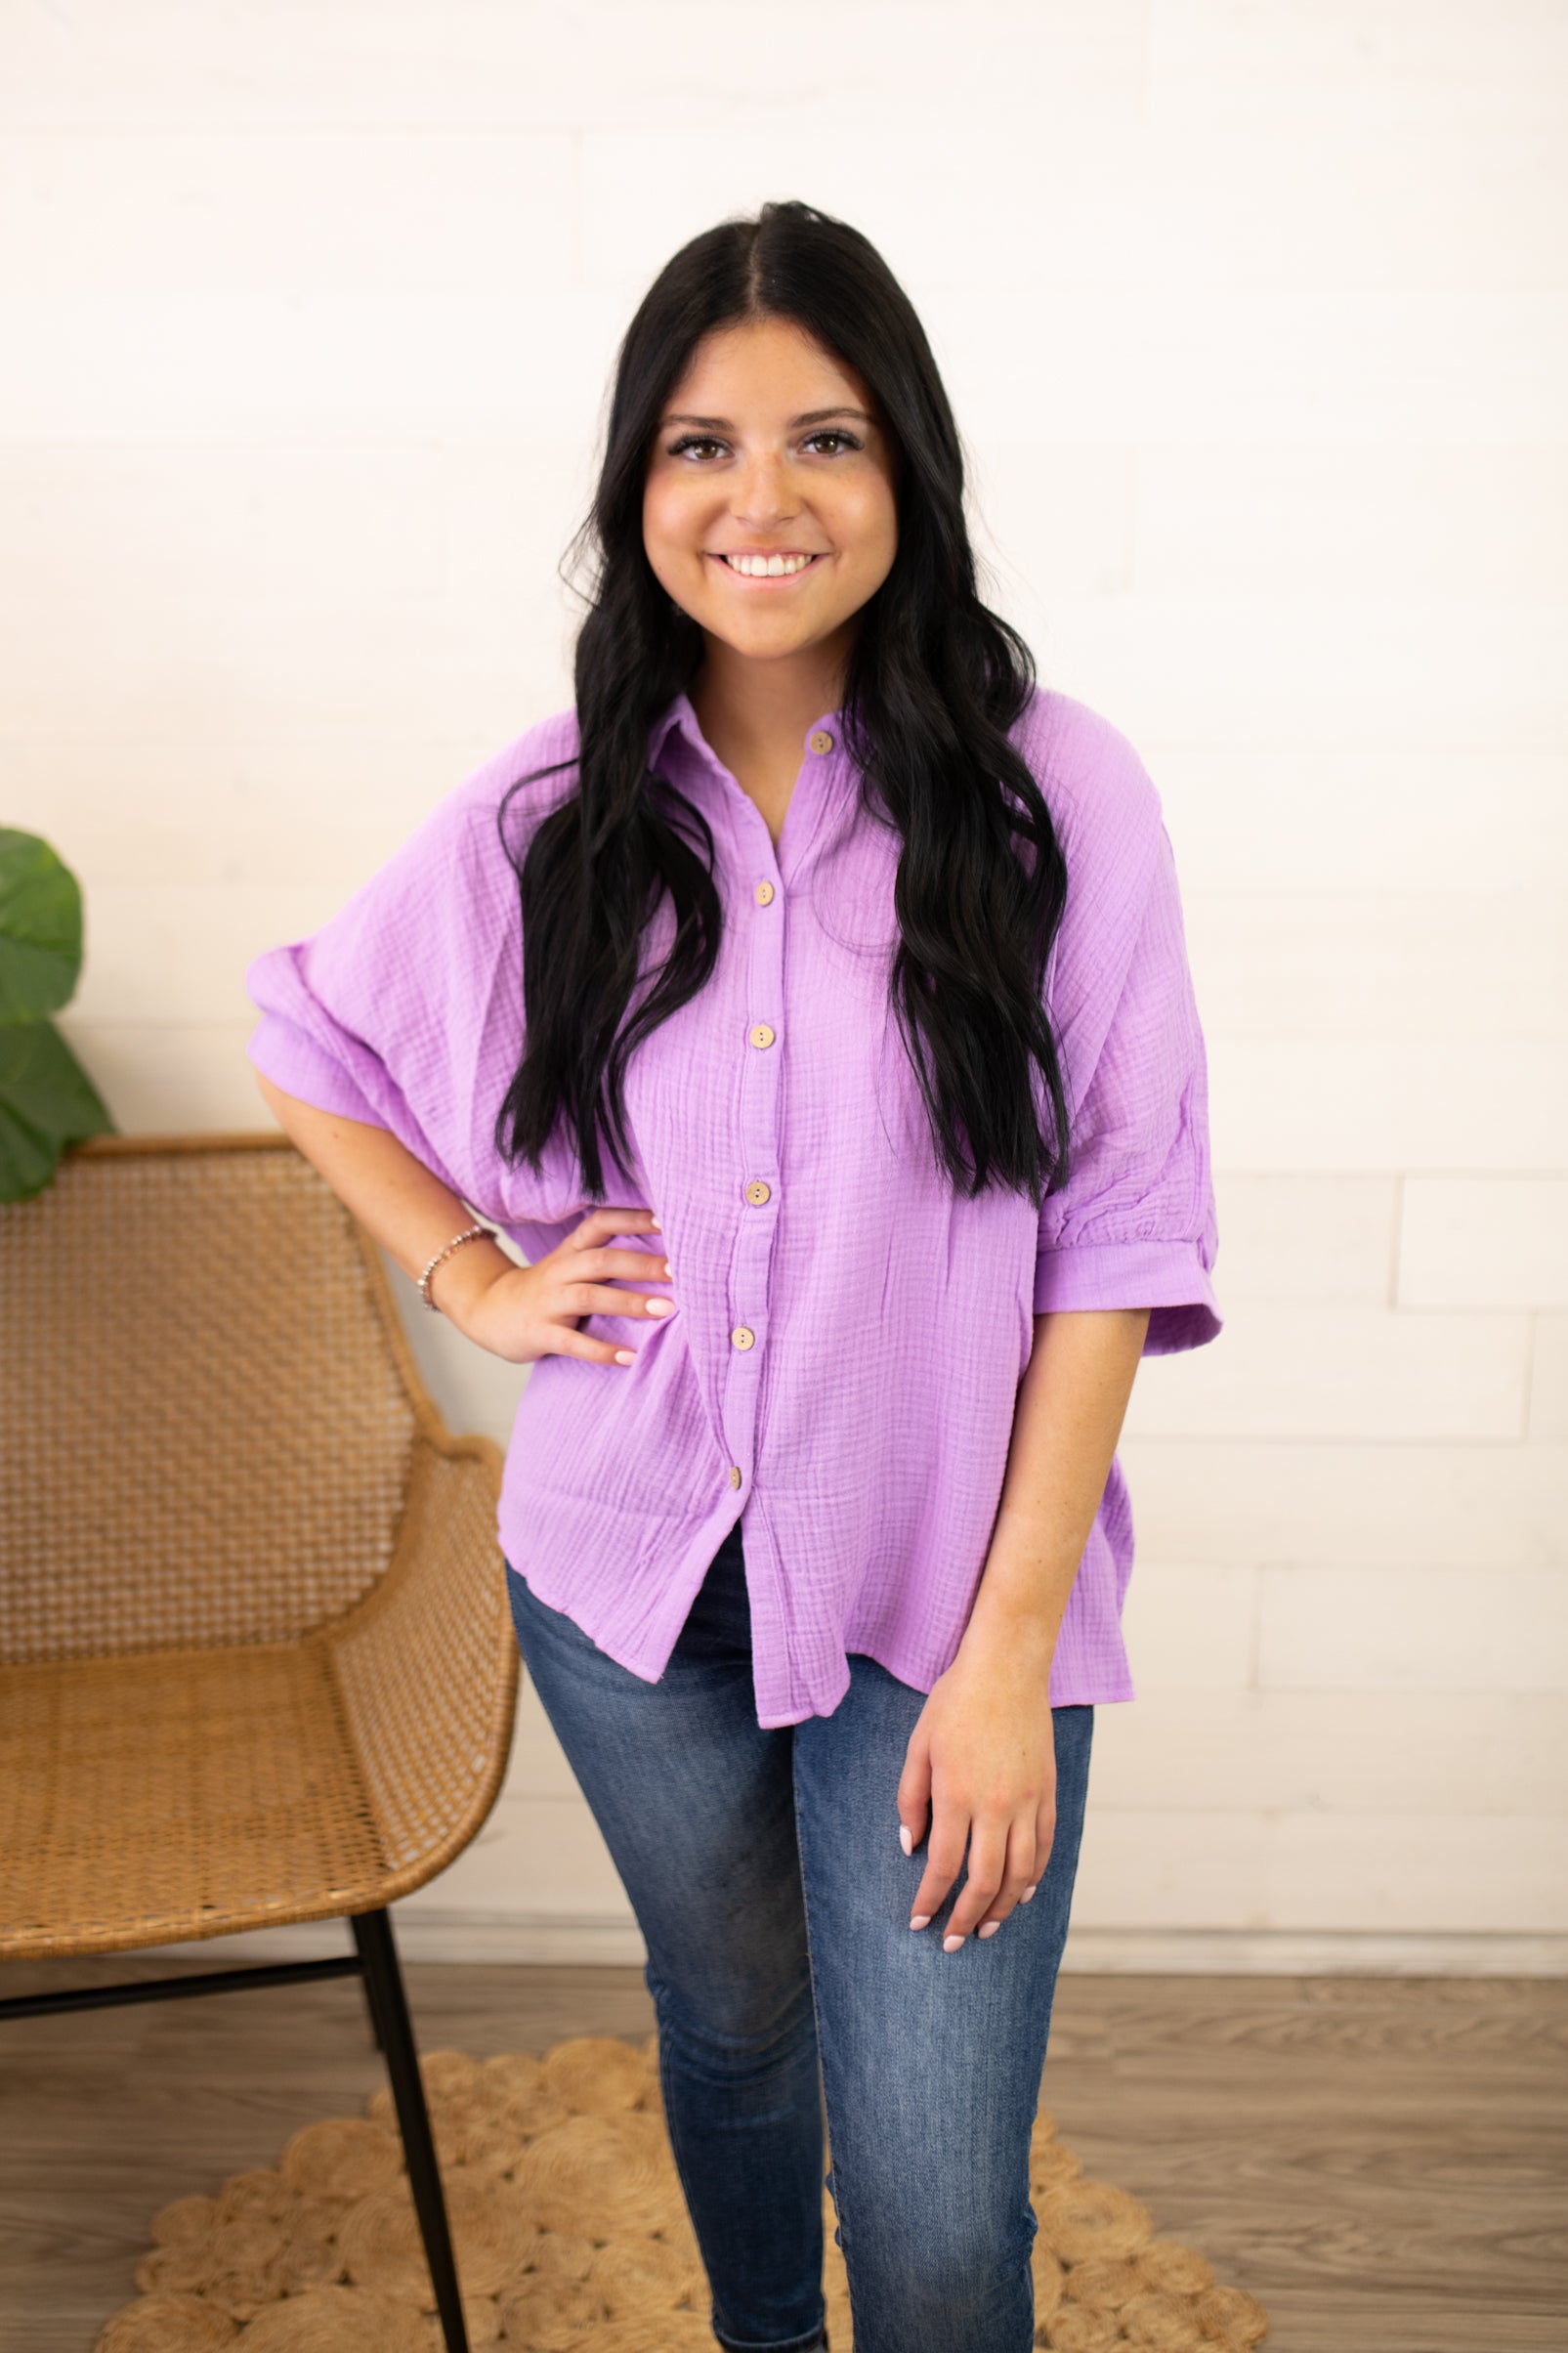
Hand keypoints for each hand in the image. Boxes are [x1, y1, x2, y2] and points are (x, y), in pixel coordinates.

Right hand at [437, 1204, 671, 1366]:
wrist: (488, 1311)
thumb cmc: (546, 1290)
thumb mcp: (571, 1264)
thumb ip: (607, 1257)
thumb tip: (665, 1257)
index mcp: (570, 1250)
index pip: (602, 1223)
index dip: (633, 1219)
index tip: (668, 1222)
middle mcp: (560, 1271)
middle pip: (602, 1259)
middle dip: (642, 1264)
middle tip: (679, 1271)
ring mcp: (548, 1302)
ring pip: (590, 1296)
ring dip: (629, 1302)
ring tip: (666, 1310)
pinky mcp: (539, 1333)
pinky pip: (572, 1342)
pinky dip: (602, 1350)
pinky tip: (630, 1358)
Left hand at [896, 1616, 1057, 1951]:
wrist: (1007, 1668)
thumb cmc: (955, 1703)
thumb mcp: (918, 1746)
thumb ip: (910, 1800)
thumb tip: (909, 1847)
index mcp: (956, 1794)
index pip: (943, 1866)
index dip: (931, 1900)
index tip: (919, 1921)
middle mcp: (996, 1804)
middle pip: (984, 1880)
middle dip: (966, 1917)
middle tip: (953, 1942)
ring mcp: (1027, 1800)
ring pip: (1021, 1872)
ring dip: (1003, 1907)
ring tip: (986, 1926)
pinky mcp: (1048, 1792)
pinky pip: (1045, 1846)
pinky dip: (1034, 1876)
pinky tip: (1021, 1893)